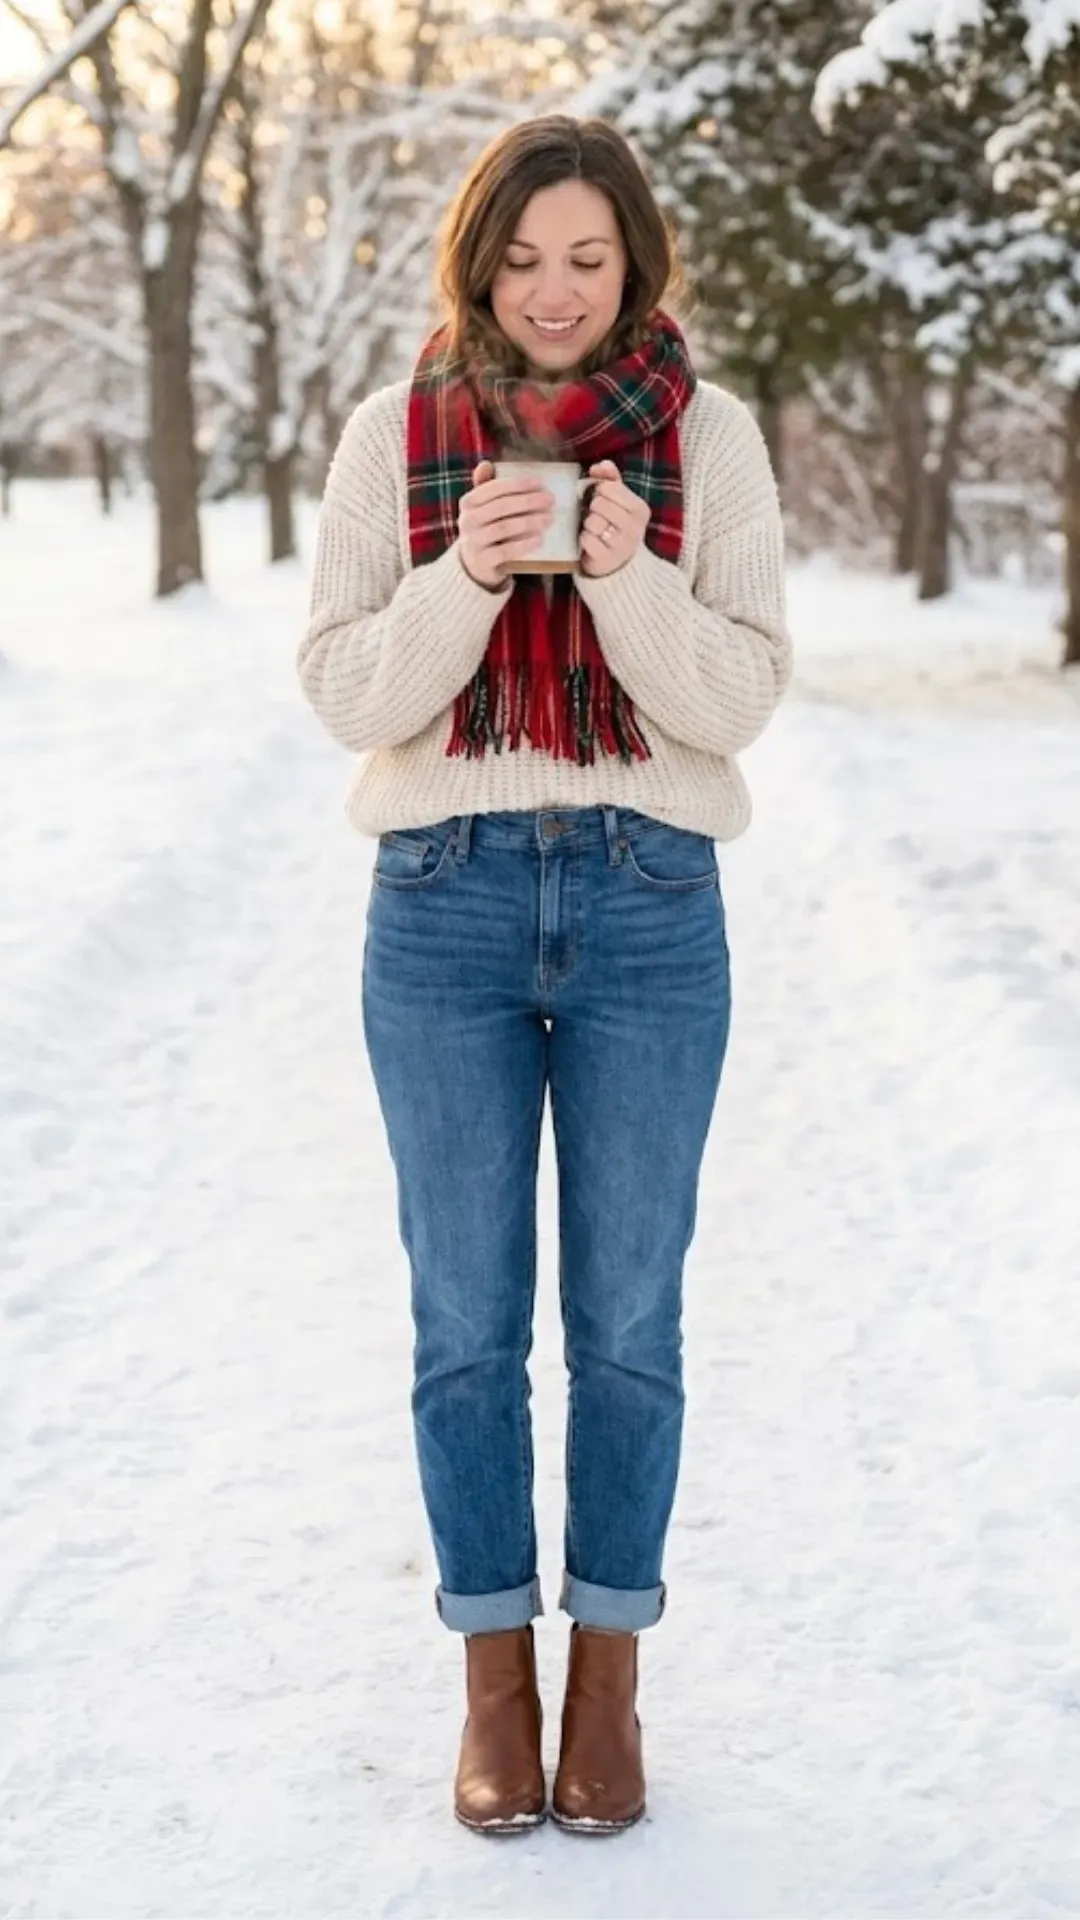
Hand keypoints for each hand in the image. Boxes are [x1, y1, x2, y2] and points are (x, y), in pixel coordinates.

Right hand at [458, 460, 555, 589]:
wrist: (474, 564)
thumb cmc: (485, 527)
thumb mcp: (481, 507)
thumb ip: (485, 485)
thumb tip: (486, 464)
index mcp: (468, 502)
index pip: (493, 488)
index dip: (517, 484)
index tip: (540, 482)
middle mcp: (467, 521)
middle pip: (501, 507)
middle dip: (528, 501)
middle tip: (550, 500)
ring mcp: (474, 542)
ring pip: (504, 528)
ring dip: (529, 522)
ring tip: (549, 518)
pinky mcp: (483, 562)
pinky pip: (505, 551)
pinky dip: (524, 544)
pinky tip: (540, 539)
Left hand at [579, 460, 649, 576]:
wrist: (618, 563)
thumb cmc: (615, 524)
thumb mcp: (617, 499)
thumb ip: (610, 478)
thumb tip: (600, 465)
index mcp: (640, 509)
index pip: (609, 488)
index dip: (599, 491)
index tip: (603, 500)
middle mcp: (635, 527)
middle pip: (599, 504)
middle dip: (593, 508)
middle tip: (597, 515)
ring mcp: (622, 545)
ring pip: (592, 522)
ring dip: (588, 524)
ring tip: (595, 529)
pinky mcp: (607, 558)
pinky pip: (586, 539)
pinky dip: (584, 538)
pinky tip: (591, 541)